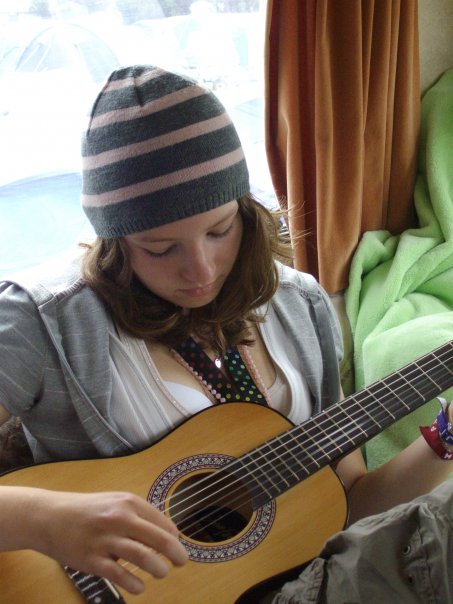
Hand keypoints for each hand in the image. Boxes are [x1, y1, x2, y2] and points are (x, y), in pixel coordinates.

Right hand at [24, 489, 188, 594]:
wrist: (49, 516)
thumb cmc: (87, 511)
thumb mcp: (115, 502)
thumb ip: (138, 515)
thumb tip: (167, 534)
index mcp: (128, 503)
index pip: (162, 522)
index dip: (174, 537)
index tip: (177, 546)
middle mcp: (119, 519)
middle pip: (158, 539)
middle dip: (176, 553)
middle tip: (182, 562)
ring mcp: (105, 540)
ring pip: (142, 557)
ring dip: (159, 568)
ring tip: (162, 572)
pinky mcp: (91, 560)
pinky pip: (119, 575)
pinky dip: (135, 584)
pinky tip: (140, 586)